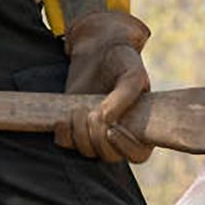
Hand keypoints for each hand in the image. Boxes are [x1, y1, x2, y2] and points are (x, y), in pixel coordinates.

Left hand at [54, 10, 153, 162]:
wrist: (98, 49)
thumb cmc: (121, 60)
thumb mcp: (131, 73)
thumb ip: (125, 95)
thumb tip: (107, 120)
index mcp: (141, 125)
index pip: (138, 154)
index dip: (125, 147)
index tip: (112, 129)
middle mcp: (120, 134)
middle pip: (109, 155)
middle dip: (97, 136)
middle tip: (92, 111)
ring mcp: (96, 133)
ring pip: (87, 151)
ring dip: (79, 133)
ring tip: (78, 109)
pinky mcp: (76, 128)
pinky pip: (68, 144)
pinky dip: (64, 135)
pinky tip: (64, 119)